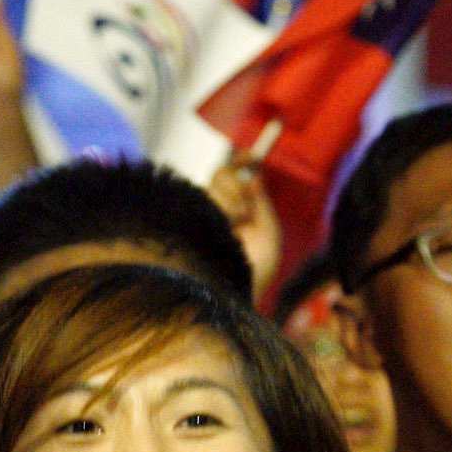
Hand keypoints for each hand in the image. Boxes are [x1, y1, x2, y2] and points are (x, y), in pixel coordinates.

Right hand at [204, 157, 282, 305]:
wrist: (235, 295)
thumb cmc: (253, 274)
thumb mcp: (268, 234)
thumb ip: (262, 202)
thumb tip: (254, 175)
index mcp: (233, 211)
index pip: (233, 176)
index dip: (242, 161)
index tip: (251, 156)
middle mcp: (212, 210)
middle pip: (221, 175)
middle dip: (236, 190)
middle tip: (245, 215)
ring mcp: (195, 215)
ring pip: (211, 185)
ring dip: (230, 202)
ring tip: (235, 228)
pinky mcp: (182, 220)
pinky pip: (200, 196)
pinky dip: (218, 208)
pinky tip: (221, 228)